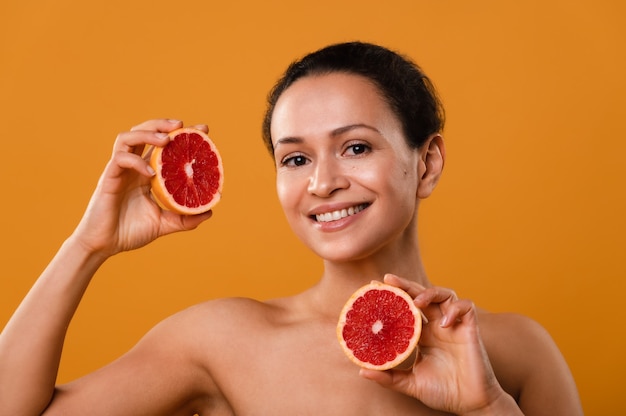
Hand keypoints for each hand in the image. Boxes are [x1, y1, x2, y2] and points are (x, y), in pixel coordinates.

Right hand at [71, 119, 212, 257]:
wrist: (104, 246)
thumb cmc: (129, 232)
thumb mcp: (163, 224)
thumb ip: (184, 219)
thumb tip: (209, 213)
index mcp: (146, 173)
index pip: (162, 146)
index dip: (180, 134)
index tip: (203, 129)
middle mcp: (133, 167)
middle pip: (143, 132)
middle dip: (162, 124)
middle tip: (181, 125)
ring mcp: (119, 170)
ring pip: (128, 137)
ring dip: (147, 133)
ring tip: (167, 139)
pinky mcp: (108, 179)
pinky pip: (120, 160)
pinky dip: (136, 161)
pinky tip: (151, 172)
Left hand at [360, 274, 515, 414]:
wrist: (470, 404)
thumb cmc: (443, 392)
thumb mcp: (411, 383)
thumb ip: (389, 377)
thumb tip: (363, 371)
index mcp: (422, 335)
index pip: (406, 308)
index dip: (393, 296)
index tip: (373, 287)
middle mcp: (436, 326)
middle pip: (421, 295)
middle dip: (405, 285)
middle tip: (387, 279)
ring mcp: (453, 325)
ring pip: (444, 294)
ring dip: (430, 292)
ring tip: (416, 301)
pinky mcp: (470, 329)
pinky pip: (466, 307)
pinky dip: (456, 309)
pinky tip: (445, 322)